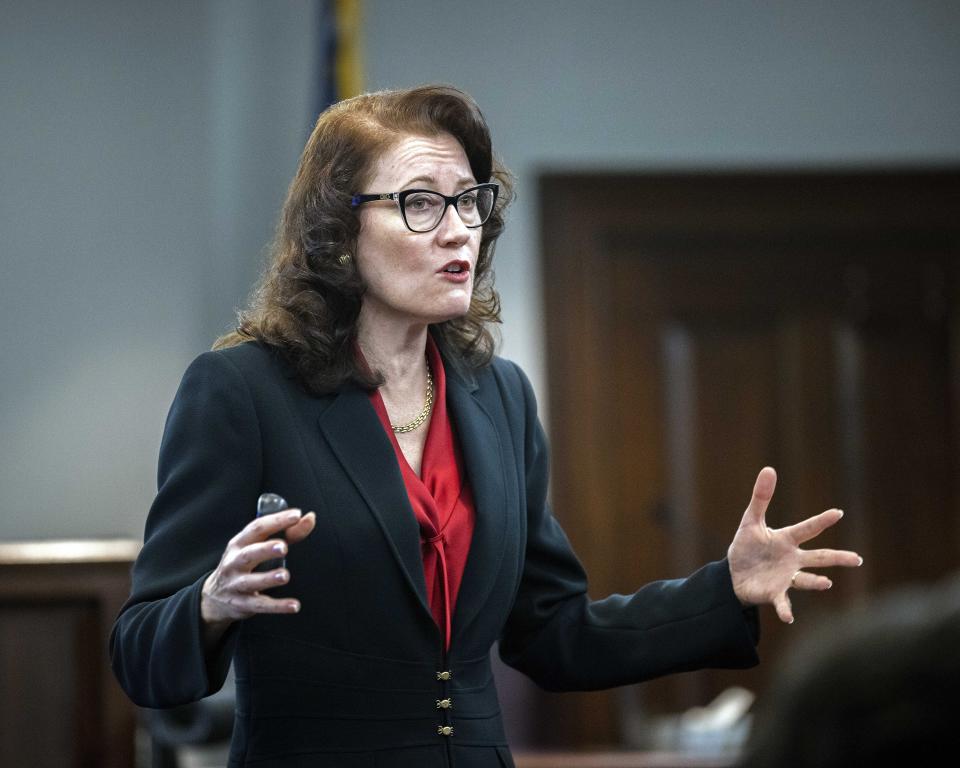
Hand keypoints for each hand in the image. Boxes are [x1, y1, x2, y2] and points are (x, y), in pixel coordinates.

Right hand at [201, 508, 315, 629]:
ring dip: (268, 578)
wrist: (214, 597)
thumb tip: (310, 518)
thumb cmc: (243, 564)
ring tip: (285, 575)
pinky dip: (277, 607)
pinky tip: (293, 606)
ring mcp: (236, 584)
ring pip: (251, 582)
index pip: (257, 528)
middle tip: (284, 547)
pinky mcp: (242, 604)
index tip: (296, 515)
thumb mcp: (257, 546)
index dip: (276, 521)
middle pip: (249, 554)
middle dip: (266, 549)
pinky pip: (260, 605)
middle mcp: (234, 562)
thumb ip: (288, 533)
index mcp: (240, 543)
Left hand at [727, 467, 860, 623]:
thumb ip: (760, 497)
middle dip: (837, 558)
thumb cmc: (747, 547)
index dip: (821, 521)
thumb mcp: (751, 521)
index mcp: (787, 540)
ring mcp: (786, 578)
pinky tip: (789, 618)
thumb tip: (769, 469)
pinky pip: (783, 602)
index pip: (806, 529)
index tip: (838, 513)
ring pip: (806, 580)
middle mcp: (792, 560)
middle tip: (858, 559)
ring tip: (826, 583)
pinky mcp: (774, 593)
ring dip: (815, 582)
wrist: (735, 574)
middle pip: (818, 557)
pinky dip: (786, 610)